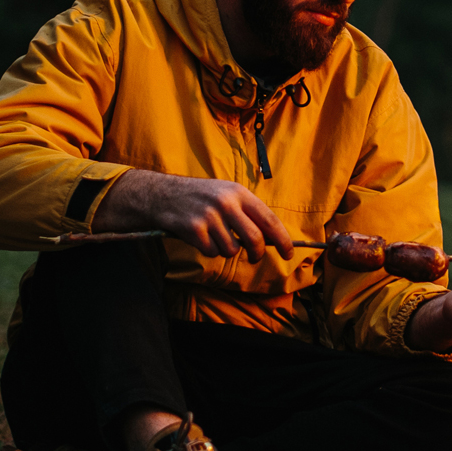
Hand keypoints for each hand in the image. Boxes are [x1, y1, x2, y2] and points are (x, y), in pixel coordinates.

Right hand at [93, 169, 291, 258]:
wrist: (162, 194)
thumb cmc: (199, 196)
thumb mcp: (225, 193)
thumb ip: (247, 212)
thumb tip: (272, 238)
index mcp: (238, 192)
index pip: (268, 219)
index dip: (282, 239)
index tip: (289, 253)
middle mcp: (226, 203)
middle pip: (254, 239)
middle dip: (257, 253)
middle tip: (254, 257)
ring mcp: (209, 216)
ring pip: (231, 249)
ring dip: (226, 249)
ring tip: (215, 237)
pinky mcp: (194, 229)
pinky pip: (211, 252)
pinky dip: (208, 250)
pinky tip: (200, 237)